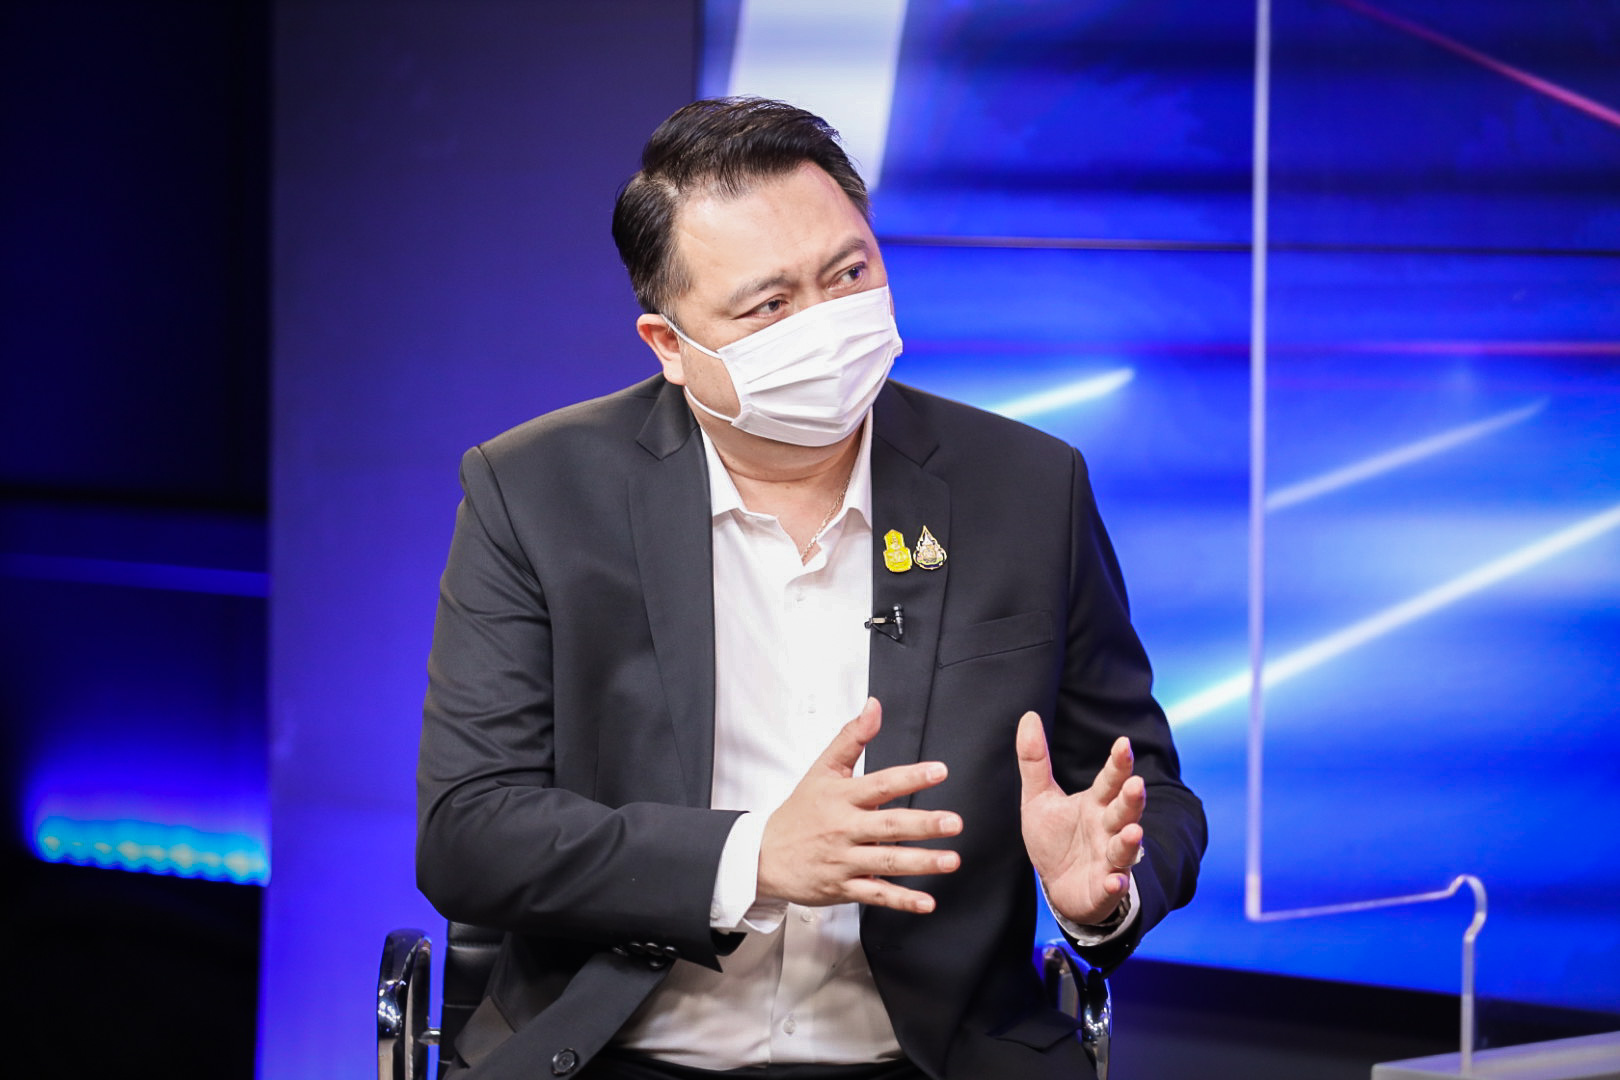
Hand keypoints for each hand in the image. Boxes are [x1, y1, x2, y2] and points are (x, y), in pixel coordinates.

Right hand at [758, 698, 962, 912]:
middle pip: (888, 826)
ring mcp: (844, 860)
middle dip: (923, 824)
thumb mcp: (822, 769)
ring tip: (950, 860)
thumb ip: (851, 737)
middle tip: (953, 822)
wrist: (764, 856)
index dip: (909, 777)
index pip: (880, 784)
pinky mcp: (844, 887)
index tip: (939, 771)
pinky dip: (902, 900)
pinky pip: (876, 894)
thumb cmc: (799, 812)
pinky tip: (926, 902)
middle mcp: (844, 829)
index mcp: (842, 797)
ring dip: (921, 863)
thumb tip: (874, 707)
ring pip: (886, 862)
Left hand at [1016, 712, 1144, 925]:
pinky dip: (1114, 884)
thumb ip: (1035, 760)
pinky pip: (1112, 886)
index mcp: (1096, 804)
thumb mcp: (1039, 797)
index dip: (1118, 763)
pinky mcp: (1105, 887)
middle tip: (1136, 784)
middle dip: (1132, 799)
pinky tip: (1114, 880)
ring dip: (1130, 841)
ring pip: (1124, 847)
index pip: (1110, 780)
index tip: (1123, 744)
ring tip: (1134, 831)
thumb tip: (1028, 715)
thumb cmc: (1055, 838)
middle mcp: (1108, 828)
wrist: (1058, 884)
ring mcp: (1109, 859)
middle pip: (1123, 811)